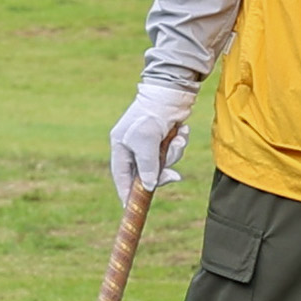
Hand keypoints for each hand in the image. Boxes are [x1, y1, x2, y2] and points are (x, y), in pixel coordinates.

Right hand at [109, 77, 193, 201]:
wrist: (171, 93)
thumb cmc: (152, 116)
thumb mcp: (146, 143)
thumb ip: (146, 166)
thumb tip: (148, 186)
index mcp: (120, 145)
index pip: (121, 175)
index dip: (126, 192)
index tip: (132, 208)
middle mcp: (133, 145)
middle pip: (146, 172)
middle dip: (161, 171)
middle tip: (173, 177)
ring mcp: (149, 142)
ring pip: (163, 163)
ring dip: (174, 154)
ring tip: (177, 139)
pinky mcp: (164, 138)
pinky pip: (173, 151)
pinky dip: (179, 144)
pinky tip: (181, 132)